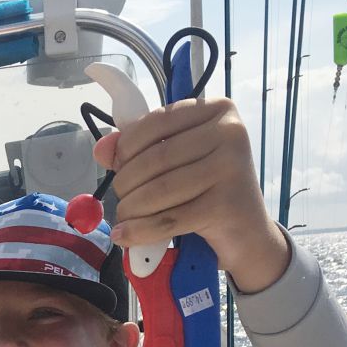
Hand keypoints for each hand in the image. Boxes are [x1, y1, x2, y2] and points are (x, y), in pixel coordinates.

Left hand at [93, 97, 289, 292]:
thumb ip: (139, 150)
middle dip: (126, 185)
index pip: (156, 122)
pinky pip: (167, 220)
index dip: (126, 148)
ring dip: (130, 209)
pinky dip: (139, 231)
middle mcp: (229, 132)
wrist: (246, 232)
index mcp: (217, 110)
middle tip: (123, 201)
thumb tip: (101, 148)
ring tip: (124, 219)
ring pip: (158, 190)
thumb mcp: (177, 163)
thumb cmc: (207, 191)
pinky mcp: (224, 205)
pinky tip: (125, 236)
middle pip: (155, 158)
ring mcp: (230, 168)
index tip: (117, 167)